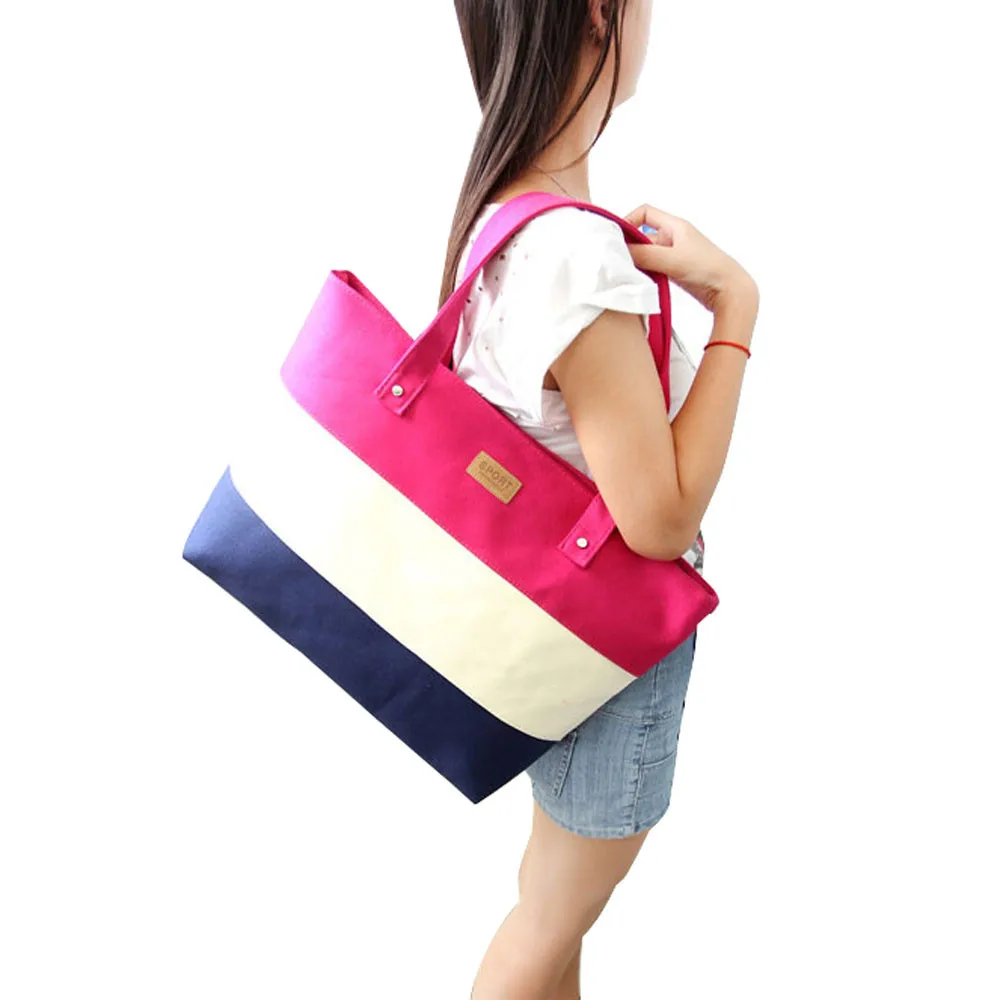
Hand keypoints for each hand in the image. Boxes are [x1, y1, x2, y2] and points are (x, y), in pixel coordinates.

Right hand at [624, 204, 757, 314]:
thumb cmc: (708, 269)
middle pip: (642, 235)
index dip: (628, 221)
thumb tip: (618, 253)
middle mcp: (674, 237)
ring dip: (637, 262)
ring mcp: (674, 254)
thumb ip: (644, 255)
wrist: (730, 291)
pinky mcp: (676, 270)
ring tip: (628, 274)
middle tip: (618, 261)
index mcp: (675, 226)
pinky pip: (653, 267)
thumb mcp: (671, 259)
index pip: (644, 212)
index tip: (617, 238)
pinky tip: (640, 282)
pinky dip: (644, 273)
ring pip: (646, 253)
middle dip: (630, 246)